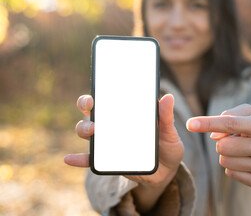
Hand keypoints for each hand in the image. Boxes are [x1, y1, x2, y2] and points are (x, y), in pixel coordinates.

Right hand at [64, 94, 183, 211]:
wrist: (166, 173)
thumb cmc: (168, 147)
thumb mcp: (170, 133)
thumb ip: (166, 117)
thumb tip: (168, 98)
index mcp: (128, 115)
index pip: (110, 99)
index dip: (100, 91)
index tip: (98, 88)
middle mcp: (114, 126)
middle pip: (93, 112)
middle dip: (86, 106)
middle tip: (91, 106)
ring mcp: (109, 143)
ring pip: (88, 132)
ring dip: (84, 129)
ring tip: (92, 131)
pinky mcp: (107, 160)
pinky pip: (89, 159)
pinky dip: (78, 159)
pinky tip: (68, 159)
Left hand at [186, 104, 250, 186]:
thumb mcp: (248, 111)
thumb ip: (228, 116)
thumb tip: (214, 136)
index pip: (230, 124)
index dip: (207, 123)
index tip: (190, 123)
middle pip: (223, 146)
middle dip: (221, 141)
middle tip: (233, 138)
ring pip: (225, 162)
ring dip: (226, 154)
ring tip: (241, 148)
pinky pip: (231, 174)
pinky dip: (232, 166)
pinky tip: (244, 159)